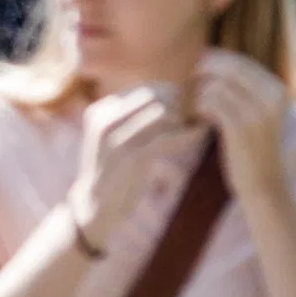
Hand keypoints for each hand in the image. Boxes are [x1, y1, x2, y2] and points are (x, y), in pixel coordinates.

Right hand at [63, 88, 198, 246]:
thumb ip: (130, 116)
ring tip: (195, 126)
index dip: (169, 95)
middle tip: (193, 116)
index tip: (185, 107)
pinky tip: (201, 134)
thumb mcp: (112, 137)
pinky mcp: (133, 157)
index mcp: (101, 111)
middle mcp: (106, 120)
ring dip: (184, 118)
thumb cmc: (112, 170)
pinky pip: (169, 138)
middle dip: (178, 103)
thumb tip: (169, 96)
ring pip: (163, 113)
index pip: (144, 89)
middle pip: (154, 96)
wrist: (95, 206)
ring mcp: (117, 139)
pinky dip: (189, 135)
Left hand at [187, 48, 288, 180]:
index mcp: (277, 89)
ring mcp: (257, 110)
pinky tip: (197, 120)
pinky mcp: (240, 126)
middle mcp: (271, 96)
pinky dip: (197, 108)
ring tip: (194, 109)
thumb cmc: (253, 148)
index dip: (213, 63)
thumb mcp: (257, 112)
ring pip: (214, 84)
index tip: (198, 75)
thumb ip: (242, 87)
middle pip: (226, 66)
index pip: (239, 61)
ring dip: (197, 95)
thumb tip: (209, 56)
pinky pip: (209, 102)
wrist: (266, 187)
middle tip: (189, 88)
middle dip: (203, 73)